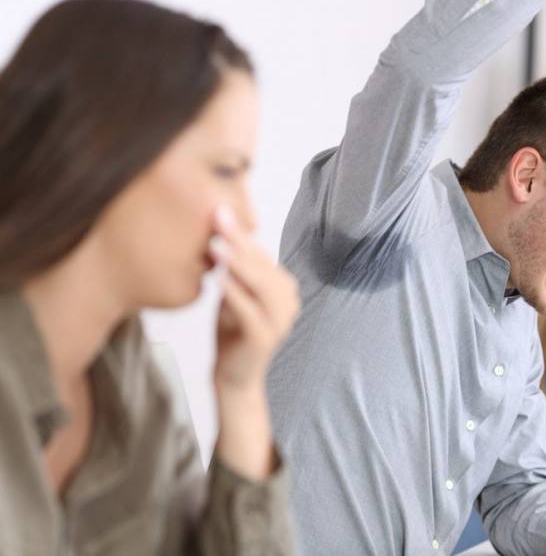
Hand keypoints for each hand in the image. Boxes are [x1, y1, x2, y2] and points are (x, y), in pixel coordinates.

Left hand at [209, 205, 299, 393]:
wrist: (233, 376)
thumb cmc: (232, 331)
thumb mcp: (234, 293)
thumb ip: (235, 270)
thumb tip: (220, 231)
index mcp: (283, 288)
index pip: (263, 255)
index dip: (242, 234)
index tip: (221, 211)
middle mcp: (288, 302)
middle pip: (264, 265)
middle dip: (240, 241)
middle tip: (218, 218)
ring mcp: (280, 321)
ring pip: (262, 286)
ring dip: (238, 264)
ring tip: (215, 246)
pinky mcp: (265, 338)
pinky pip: (250, 310)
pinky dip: (234, 293)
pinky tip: (217, 279)